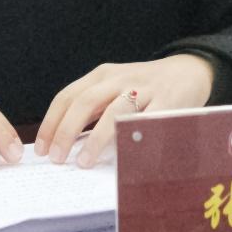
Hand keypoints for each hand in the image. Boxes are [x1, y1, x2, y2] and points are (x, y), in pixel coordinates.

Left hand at [34, 54, 214, 168]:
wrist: (189, 70)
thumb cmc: (144, 87)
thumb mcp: (114, 89)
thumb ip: (94, 110)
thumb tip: (65, 144)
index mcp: (102, 75)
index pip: (67, 96)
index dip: (51, 122)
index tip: (42, 148)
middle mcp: (119, 79)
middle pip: (85, 102)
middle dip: (66, 130)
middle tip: (57, 158)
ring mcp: (144, 89)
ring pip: (114, 112)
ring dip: (96, 139)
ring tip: (84, 161)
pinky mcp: (168, 101)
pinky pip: (147, 122)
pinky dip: (134, 139)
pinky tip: (124, 157)